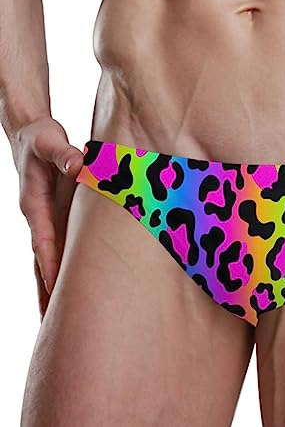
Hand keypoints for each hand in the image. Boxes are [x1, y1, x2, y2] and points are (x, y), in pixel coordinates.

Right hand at [11, 116, 83, 320]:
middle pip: (40, 261)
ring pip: (45, 260)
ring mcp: (43, 221)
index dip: (50, 266)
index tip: (57, 292)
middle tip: (53, 327)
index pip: (44, 241)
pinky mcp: (52, 218)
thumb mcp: (50, 141)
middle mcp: (37, 218)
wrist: (29, 135)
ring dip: (49, 288)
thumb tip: (78, 165)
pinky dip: (58, 270)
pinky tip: (65, 286)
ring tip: (55, 321)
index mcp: (35, 204)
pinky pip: (54, 249)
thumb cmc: (40, 139)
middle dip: (46, 292)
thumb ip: (63, 154)